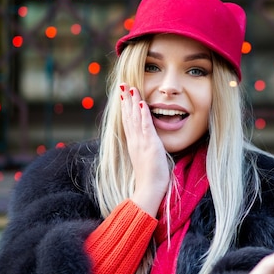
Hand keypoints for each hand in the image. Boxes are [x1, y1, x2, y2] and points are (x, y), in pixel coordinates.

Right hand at [119, 83, 169, 216]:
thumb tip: (149, 141)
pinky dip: (143, 114)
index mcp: (134, 143)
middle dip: (126, 99)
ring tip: (130, 88)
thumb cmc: (151, 176)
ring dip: (133, 102)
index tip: (124, 94)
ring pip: (135, 118)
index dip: (126, 106)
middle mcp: (135, 140)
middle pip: (129, 116)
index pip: (128, 120)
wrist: (149, 189)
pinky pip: (146, 126)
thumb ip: (146, 146)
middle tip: (123, 84)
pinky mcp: (149, 145)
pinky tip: (142, 103)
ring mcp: (141, 142)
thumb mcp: (147, 157)